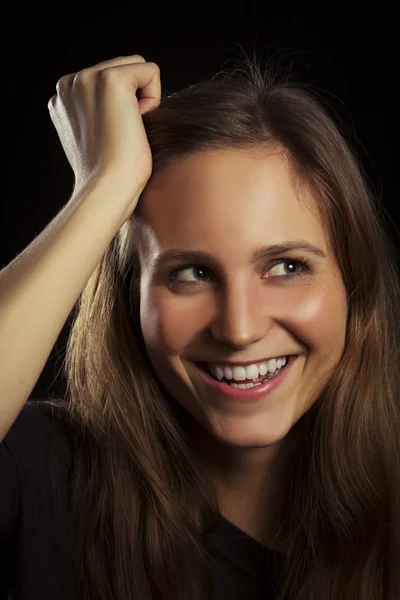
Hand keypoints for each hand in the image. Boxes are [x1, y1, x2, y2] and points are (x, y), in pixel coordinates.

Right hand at [48, 55, 160, 200]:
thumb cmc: (108, 176)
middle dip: (133, 99)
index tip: (112, 138)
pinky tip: (136, 124)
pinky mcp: (111, 80)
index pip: (108, 79)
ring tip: (127, 129)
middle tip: (121, 135)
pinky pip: (151, 72)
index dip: (122, 107)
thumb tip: (124, 108)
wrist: (106, 189)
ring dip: (143, 98)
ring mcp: (87, 78)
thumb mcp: (95, 138)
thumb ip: (98, 114)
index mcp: (63, 97)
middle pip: (124, 67)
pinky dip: (154, 98)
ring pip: (137, 66)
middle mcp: (70, 82)